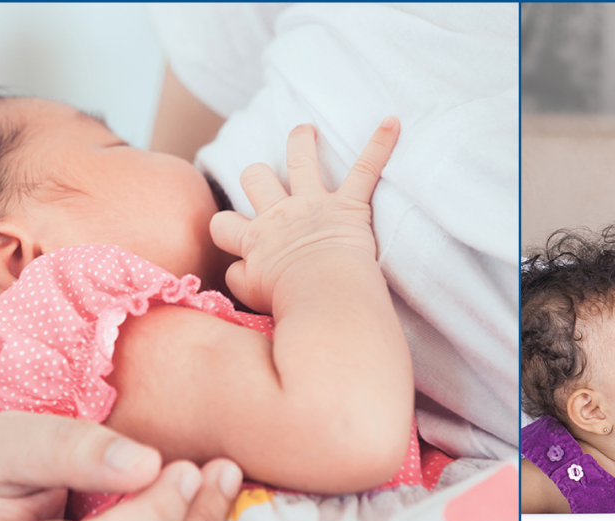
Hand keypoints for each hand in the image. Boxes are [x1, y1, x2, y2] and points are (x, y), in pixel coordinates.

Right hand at [210, 119, 400, 313]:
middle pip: (255, 178)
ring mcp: (314, 205)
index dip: (225, 229)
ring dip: (301, 143)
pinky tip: (392, 124)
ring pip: (300, 161)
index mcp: (255, 239)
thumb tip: (239, 270)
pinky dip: (380, 145)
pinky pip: (366, 169)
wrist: (324, 294)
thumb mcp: (251, 296)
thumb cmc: (291, 302)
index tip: (233, 235)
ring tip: (305, 131)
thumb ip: (240, 278)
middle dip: (256, 175)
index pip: (223, 225)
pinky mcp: (350, 205)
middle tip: (262, 175)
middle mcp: (279, 214)